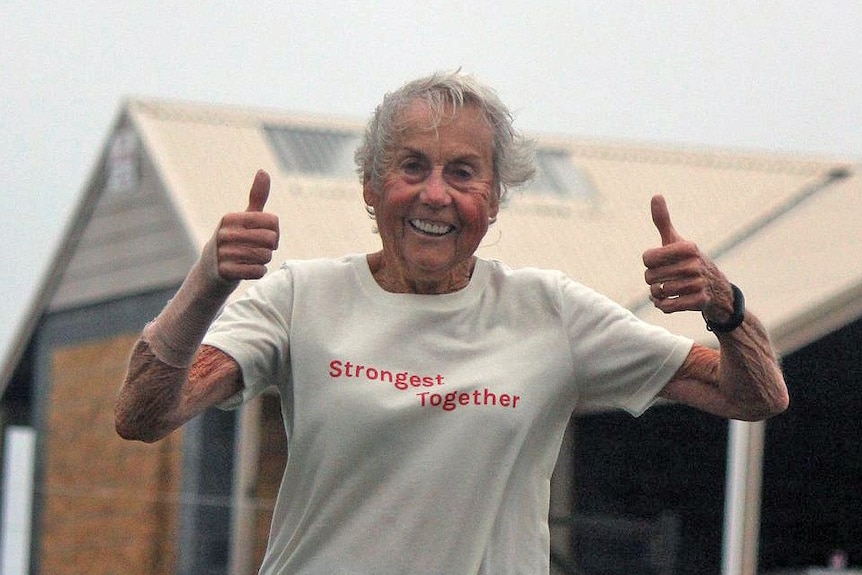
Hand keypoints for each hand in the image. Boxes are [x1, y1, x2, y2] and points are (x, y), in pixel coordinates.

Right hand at [214, 169, 279, 280]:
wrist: (211, 271)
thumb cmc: (234, 240)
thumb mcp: (244, 218)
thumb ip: (257, 196)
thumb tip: (263, 170)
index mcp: (230, 218)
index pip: (272, 221)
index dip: (275, 231)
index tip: (265, 235)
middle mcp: (224, 233)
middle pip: (270, 239)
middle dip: (271, 247)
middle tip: (261, 249)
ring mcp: (222, 253)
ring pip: (264, 257)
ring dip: (264, 261)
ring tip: (253, 259)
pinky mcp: (224, 272)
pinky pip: (257, 272)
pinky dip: (259, 272)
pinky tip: (250, 270)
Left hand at [642, 195, 733, 321]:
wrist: (717, 291)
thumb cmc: (690, 263)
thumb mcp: (678, 241)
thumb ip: (663, 221)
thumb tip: (656, 195)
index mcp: (688, 247)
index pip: (647, 258)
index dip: (649, 263)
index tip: (661, 263)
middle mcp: (695, 264)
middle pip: (649, 276)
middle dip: (652, 280)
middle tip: (664, 279)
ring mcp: (698, 284)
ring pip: (658, 292)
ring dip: (657, 294)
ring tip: (666, 290)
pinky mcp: (700, 302)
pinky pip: (667, 307)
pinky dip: (663, 306)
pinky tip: (668, 301)